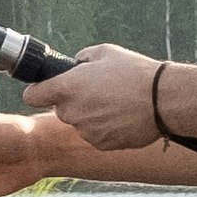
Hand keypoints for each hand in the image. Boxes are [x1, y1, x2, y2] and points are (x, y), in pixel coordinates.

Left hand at [35, 42, 172, 154]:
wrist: (163, 100)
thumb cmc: (135, 73)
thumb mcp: (104, 53)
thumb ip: (81, 59)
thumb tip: (75, 66)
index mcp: (67, 87)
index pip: (32, 96)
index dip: (39, 91)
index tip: (47, 89)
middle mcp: (71, 112)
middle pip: (60, 109)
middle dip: (73, 101)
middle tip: (98, 92)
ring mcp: (86, 131)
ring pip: (79, 123)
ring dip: (90, 116)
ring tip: (115, 103)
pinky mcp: (101, 144)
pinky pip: (95, 136)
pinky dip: (104, 129)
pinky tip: (122, 117)